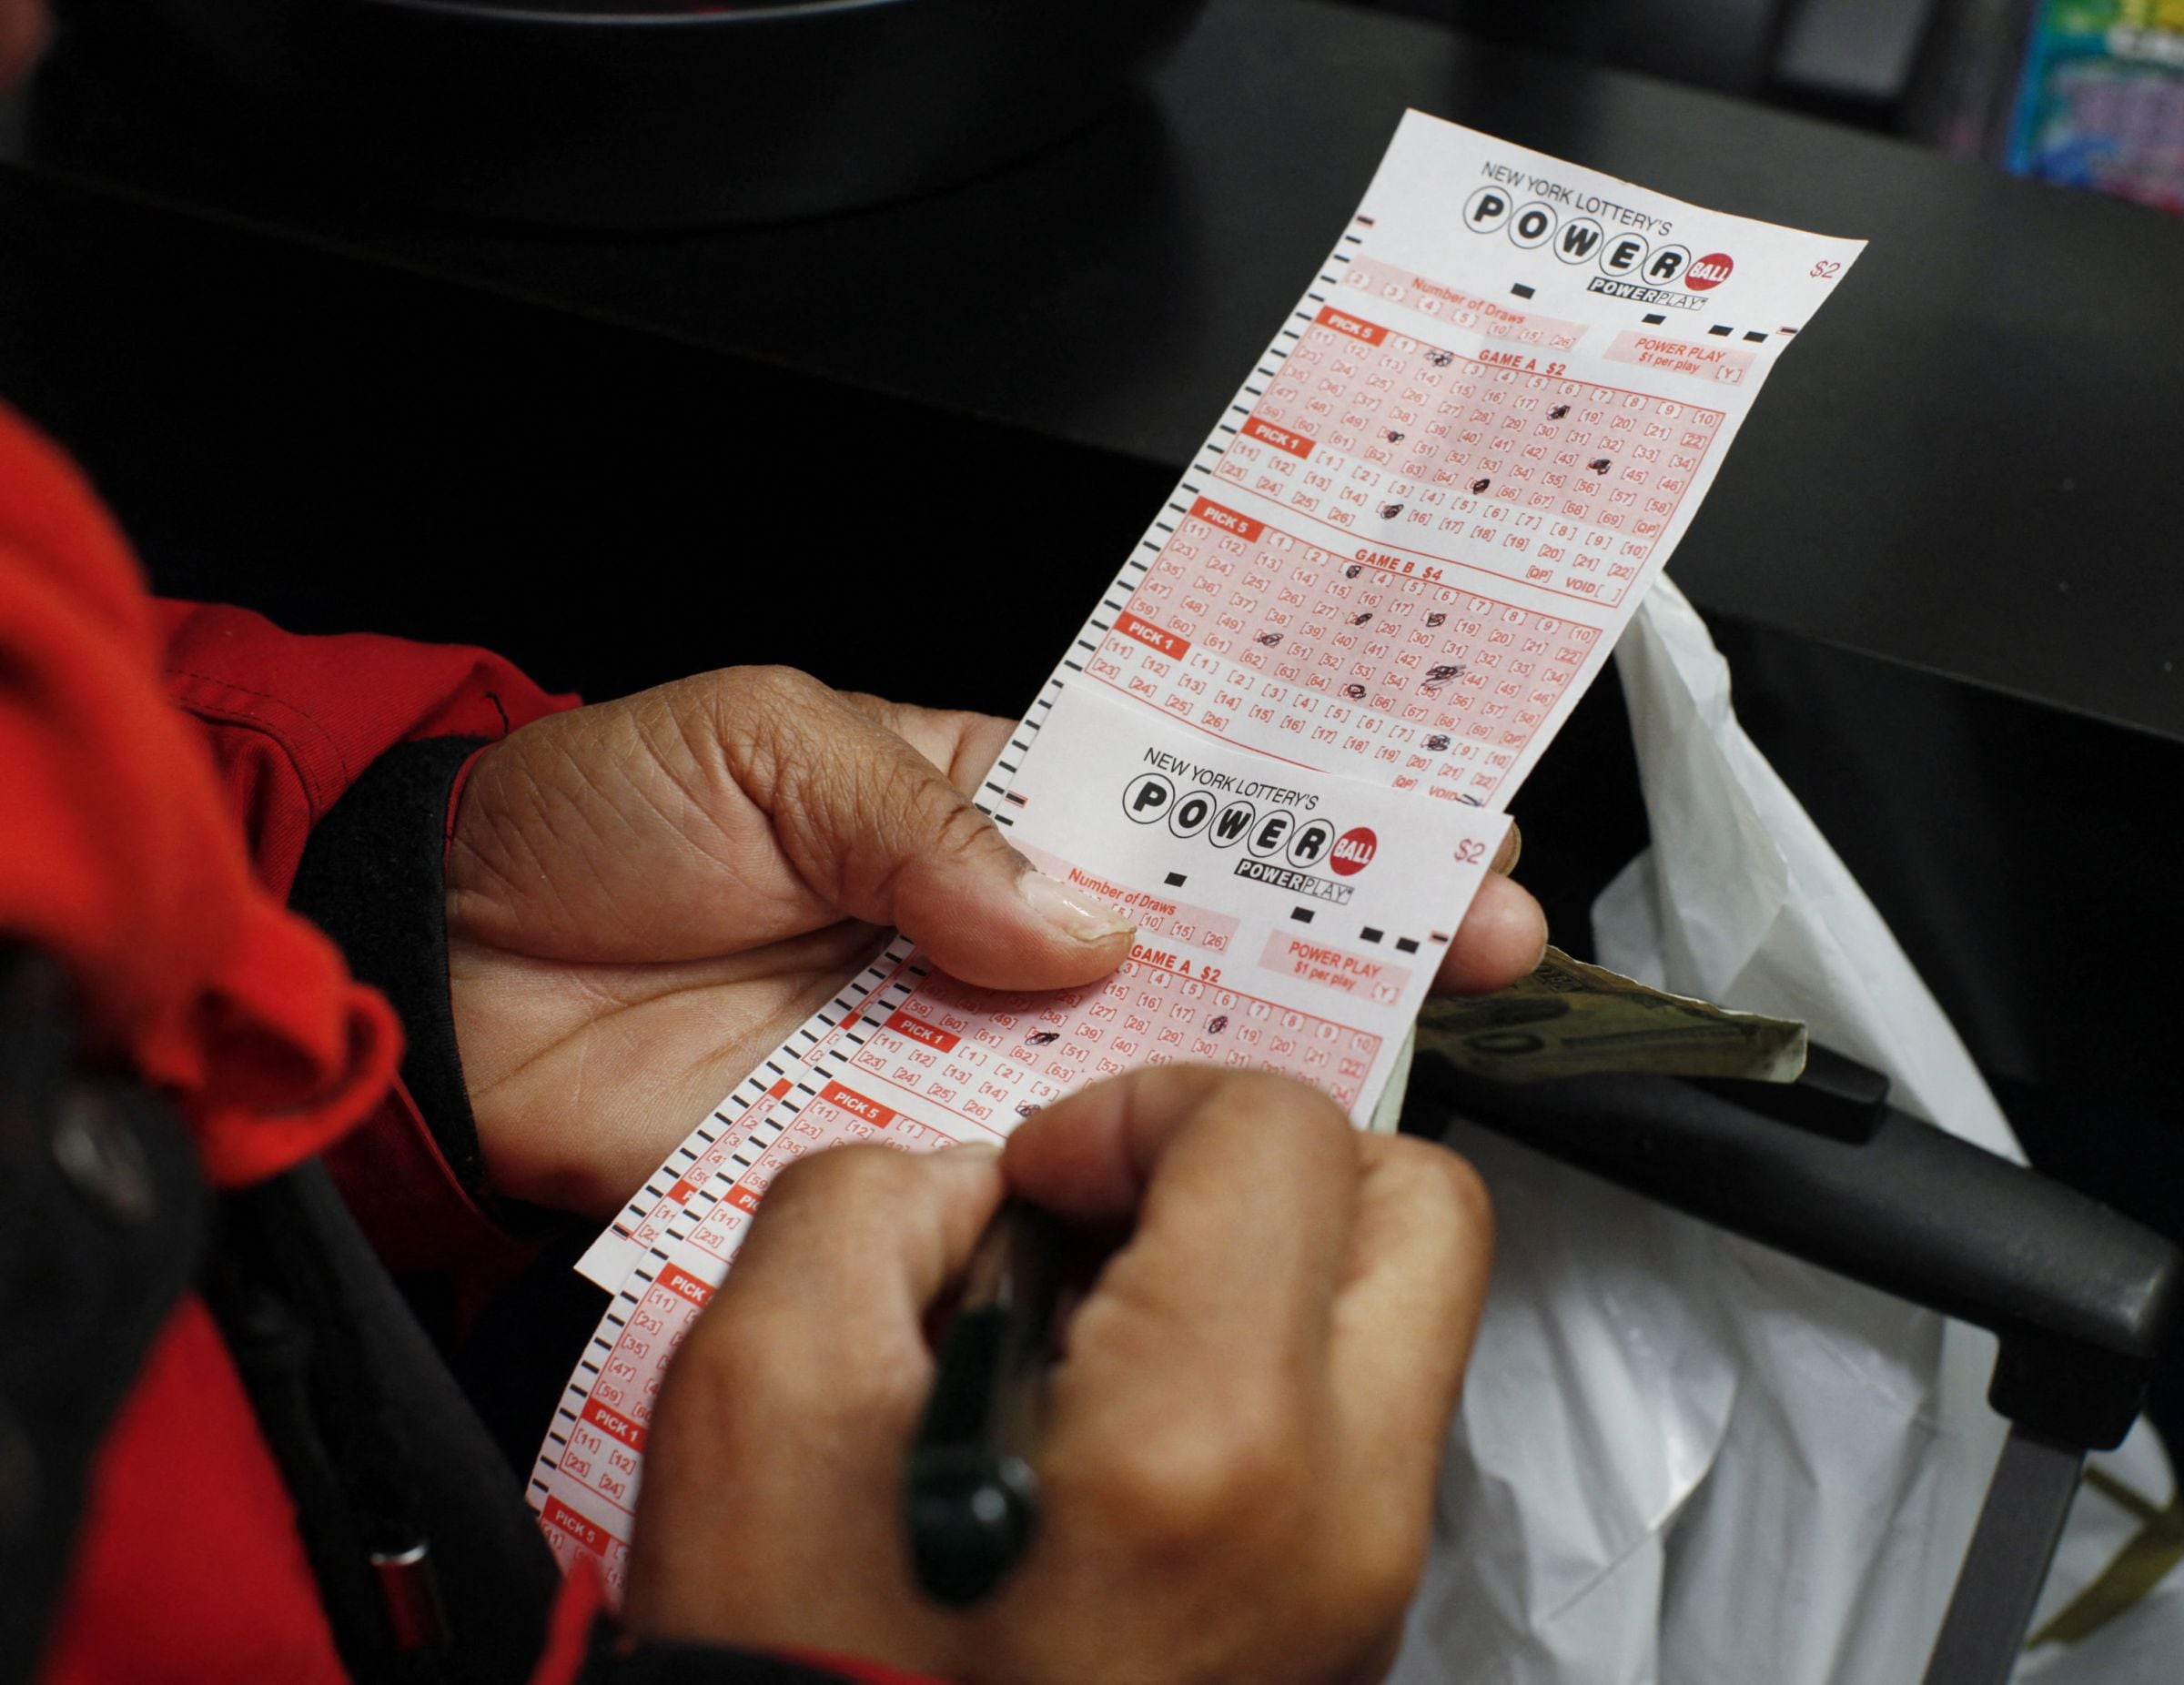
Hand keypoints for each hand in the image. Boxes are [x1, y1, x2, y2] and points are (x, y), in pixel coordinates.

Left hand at [446, 666, 1545, 1216]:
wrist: (457, 976)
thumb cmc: (595, 815)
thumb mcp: (772, 742)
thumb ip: (930, 822)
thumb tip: (1071, 917)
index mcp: (977, 799)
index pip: (1175, 796)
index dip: (1303, 803)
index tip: (1429, 815)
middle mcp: (991, 929)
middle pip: (1192, 937)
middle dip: (1335, 934)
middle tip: (1467, 939)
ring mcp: (956, 1044)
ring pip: (1133, 1060)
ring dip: (1245, 1061)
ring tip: (1372, 1046)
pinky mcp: (898, 1143)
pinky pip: (1020, 1163)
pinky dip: (1101, 1170)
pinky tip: (1195, 1160)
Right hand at [623, 1067, 1493, 1684]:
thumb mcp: (756, 1399)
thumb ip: (866, 1204)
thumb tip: (977, 1190)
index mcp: (1203, 1441)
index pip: (1281, 1136)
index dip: (1142, 1108)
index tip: (1046, 1177)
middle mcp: (1335, 1520)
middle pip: (1422, 1213)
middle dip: (1267, 1162)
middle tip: (1130, 1198)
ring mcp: (1361, 1595)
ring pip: (1398, 1324)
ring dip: (1261, 1267)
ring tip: (1095, 1326)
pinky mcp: (1345, 1639)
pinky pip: (1355, 1434)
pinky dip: (1256, 1376)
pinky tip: (1107, 1429)